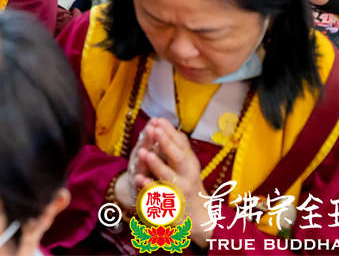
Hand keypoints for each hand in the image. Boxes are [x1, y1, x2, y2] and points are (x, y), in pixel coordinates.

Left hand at [135, 118, 212, 247]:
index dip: (170, 132)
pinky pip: (160, 196)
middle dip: (166, 144)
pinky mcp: (172, 205)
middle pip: (178, 158)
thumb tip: (161, 122)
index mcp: (190, 164)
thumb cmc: (188, 184)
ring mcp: (180, 191)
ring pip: (169, 177)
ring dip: (157, 165)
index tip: (158, 120)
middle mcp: (188, 176)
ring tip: (144, 153)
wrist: (199, 218)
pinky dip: (150, 188)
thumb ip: (176, 145)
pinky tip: (140, 180)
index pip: (182, 144)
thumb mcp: (187, 164)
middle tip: (154, 130)